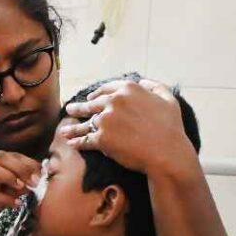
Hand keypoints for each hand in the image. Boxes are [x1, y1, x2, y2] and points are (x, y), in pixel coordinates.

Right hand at [0, 151, 41, 235]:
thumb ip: (16, 185)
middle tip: (35, 180)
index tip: (41, 172)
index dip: (25, 161)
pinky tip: (15, 204)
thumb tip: (36, 179)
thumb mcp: (3, 193)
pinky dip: (3, 198)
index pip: (6, 154)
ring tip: (22, 187)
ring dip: (8, 176)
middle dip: (19, 167)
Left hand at [59, 78, 192, 174]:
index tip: (90, 97)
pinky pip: (85, 140)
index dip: (96, 93)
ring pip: (85, 123)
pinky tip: (71, 144)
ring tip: (64, 130)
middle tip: (70, 109)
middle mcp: (113, 101)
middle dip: (79, 108)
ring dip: (73, 127)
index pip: (106, 89)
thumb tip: (142, 81)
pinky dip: (77, 142)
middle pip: (91, 104)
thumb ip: (155, 87)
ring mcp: (105, 120)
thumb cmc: (171, 128)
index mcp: (128, 89)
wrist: (166, 153)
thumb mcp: (168, 99)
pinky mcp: (101, 138)